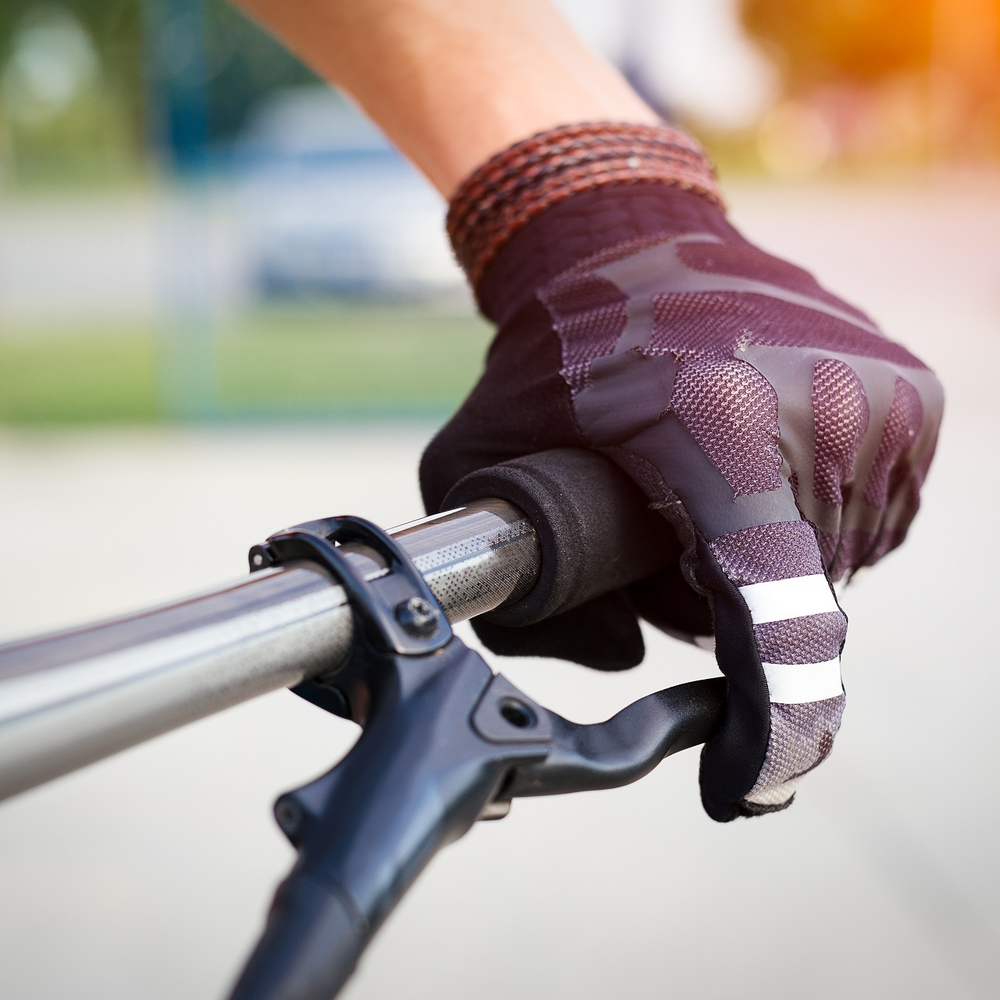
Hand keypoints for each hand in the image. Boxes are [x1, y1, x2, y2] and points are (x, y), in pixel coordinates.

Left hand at [420, 123, 942, 820]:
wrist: (631, 242)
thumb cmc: (550, 360)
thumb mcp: (481, 467)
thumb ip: (521, 595)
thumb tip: (632, 661)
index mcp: (712, 427)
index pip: (771, 610)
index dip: (771, 724)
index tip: (742, 785)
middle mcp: (819, 409)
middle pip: (789, 601)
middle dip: (724, 608)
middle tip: (662, 536)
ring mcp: (876, 399)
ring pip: (837, 563)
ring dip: (770, 563)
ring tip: (703, 488)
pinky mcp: (911, 394)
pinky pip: (867, 516)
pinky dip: (811, 520)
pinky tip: (753, 465)